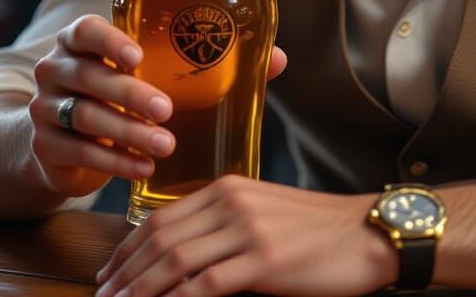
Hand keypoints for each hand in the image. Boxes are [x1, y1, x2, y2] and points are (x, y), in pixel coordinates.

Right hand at [28, 14, 286, 198]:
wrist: (64, 136)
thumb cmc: (126, 89)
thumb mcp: (155, 70)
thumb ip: (211, 61)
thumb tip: (278, 59)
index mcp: (81, 39)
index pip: (85, 30)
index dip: (108, 40)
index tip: (138, 54)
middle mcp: (57, 68)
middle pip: (90, 77)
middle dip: (130, 94)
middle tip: (167, 110)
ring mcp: (46, 109)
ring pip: (86, 117)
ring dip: (129, 133)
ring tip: (166, 146)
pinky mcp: (46, 148)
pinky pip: (80, 153)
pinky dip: (115, 163)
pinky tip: (145, 169)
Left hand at [94, 176, 397, 296]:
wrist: (366, 232)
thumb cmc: (317, 229)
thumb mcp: (264, 213)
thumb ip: (224, 224)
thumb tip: (182, 252)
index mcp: (229, 188)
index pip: (161, 218)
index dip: (127, 250)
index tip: (108, 274)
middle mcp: (233, 203)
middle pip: (160, 239)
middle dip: (124, 274)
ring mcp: (248, 231)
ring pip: (175, 263)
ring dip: (140, 291)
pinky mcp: (265, 261)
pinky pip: (206, 286)